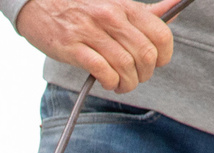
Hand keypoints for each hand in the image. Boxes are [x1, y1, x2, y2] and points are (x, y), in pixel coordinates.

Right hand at [15, 0, 177, 92]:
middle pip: (145, 54)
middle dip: (145, 74)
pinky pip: (102, 71)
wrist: (38, 4)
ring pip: (125, 65)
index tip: (156, 63)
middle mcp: (111, 17)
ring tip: (121, 84)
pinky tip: (107, 82)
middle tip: (136, 77)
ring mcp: (91, 32)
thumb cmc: (81, 9)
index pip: (161, 34)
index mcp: (125, 7)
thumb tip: (175, 8)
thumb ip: (145, 12)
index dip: (164, 56)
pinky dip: (110, 82)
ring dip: (127, 83)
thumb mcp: (115, 5)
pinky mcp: (72, 48)